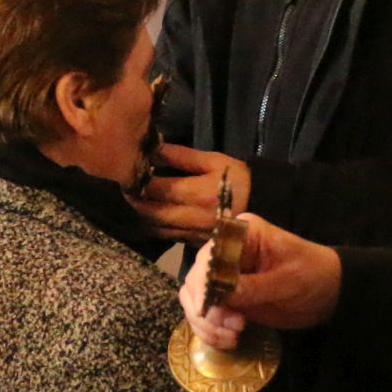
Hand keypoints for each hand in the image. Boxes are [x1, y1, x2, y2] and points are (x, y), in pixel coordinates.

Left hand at [132, 142, 253, 243]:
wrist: (264, 205)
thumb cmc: (239, 178)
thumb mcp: (214, 161)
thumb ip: (182, 156)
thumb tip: (153, 149)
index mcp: (199, 193)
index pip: (156, 188)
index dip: (138, 180)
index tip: (130, 170)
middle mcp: (193, 217)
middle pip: (150, 211)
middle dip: (135, 199)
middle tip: (127, 186)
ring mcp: (193, 233)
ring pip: (155, 227)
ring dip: (141, 214)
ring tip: (136, 199)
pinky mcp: (194, 242)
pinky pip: (166, 236)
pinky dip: (154, 225)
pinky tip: (152, 213)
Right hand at [177, 214, 341, 348]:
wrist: (329, 293)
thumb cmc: (313, 275)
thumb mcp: (287, 280)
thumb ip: (252, 287)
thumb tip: (218, 296)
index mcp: (242, 235)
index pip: (209, 254)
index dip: (203, 280)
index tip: (209, 307)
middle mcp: (226, 253)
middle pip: (195, 279)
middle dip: (207, 308)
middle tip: (233, 326)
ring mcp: (224, 277)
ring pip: (195, 300)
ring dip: (206, 324)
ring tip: (232, 337)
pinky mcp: (227, 300)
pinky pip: (206, 316)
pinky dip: (210, 331)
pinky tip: (228, 340)